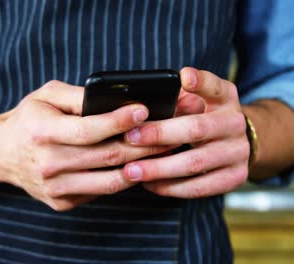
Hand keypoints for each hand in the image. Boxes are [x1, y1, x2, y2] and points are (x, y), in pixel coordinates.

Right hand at [0, 81, 172, 210]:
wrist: (3, 153)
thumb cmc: (29, 119)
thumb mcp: (46, 95)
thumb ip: (77, 95)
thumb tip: (116, 99)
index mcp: (41, 132)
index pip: (87, 129)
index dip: (119, 121)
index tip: (145, 109)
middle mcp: (46, 163)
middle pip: (106, 156)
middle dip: (144, 143)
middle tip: (170, 131)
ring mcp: (54, 188)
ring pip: (110, 180)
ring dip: (141, 165)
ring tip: (163, 151)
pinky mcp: (61, 202)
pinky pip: (101, 191)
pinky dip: (123, 179)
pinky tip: (137, 165)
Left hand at [122, 67, 248, 197]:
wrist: (236, 142)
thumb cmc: (204, 117)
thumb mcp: (198, 99)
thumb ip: (177, 97)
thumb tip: (141, 105)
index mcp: (225, 98)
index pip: (214, 86)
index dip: (200, 81)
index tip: (183, 77)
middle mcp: (235, 123)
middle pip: (196, 129)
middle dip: (159, 134)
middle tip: (129, 138)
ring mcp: (238, 152)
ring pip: (195, 163)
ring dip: (159, 169)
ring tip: (132, 170)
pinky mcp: (235, 177)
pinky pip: (200, 187)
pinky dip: (171, 187)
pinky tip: (150, 184)